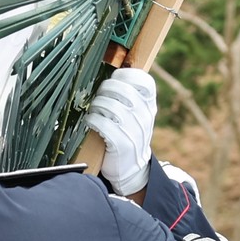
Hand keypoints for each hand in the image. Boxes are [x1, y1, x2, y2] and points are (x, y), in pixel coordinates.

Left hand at [89, 67, 158, 195]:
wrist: (132, 168)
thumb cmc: (128, 134)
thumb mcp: (136, 114)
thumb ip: (129, 95)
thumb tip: (111, 72)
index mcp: (149, 104)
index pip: (143, 80)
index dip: (124, 76)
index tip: (113, 81)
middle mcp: (144, 115)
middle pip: (121, 89)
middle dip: (104, 90)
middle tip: (98, 97)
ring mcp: (134, 130)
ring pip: (109, 105)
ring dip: (96, 106)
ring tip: (94, 111)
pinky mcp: (122, 144)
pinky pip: (102, 124)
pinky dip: (92, 120)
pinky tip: (91, 122)